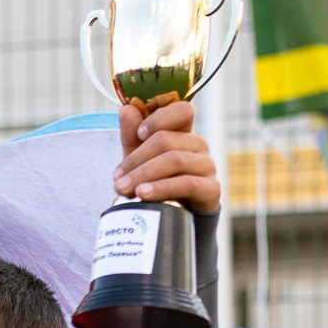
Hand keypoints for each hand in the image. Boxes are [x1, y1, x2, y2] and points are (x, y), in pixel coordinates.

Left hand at [115, 99, 220, 214]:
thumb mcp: (139, 159)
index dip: (159, 118)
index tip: (138, 134)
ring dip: (144, 175)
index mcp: (183, 132)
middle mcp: (198, 145)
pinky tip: (143, 194)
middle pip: (166, 140)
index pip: (181, 110)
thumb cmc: (157, 182)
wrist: (176, 218)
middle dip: (136, 160)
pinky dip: (161, 188)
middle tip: (117, 180)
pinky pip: (186, 183)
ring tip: (123, 189)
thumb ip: (132, 136)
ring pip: (174, 160)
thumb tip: (126, 109)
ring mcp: (207, 166)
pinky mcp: (211, 188)